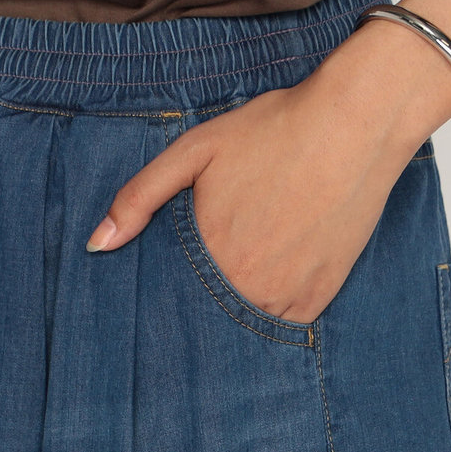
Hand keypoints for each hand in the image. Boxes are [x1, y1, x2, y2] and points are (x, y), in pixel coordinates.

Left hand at [85, 59, 417, 324]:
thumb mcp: (194, 151)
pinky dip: (273, 312)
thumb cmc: (272, 132)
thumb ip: (139, 198)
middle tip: (208, 281)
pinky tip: (269, 284)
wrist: (354, 126)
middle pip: (209, 318)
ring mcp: (288, 296)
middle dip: (200, 308)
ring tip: (238, 280)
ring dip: (237, 313)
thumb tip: (96, 245)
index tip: (167, 289)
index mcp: (210, 257)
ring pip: (247, 325)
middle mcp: (248, 287)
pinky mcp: (322, 296)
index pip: (172, 300)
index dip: (166, 297)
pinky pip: (286, 325)